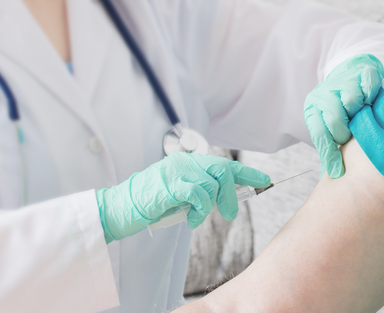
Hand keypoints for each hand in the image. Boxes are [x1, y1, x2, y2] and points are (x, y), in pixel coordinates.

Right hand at [95, 153, 269, 242]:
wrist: (118, 208)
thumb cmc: (150, 204)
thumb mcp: (180, 195)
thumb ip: (201, 191)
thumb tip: (227, 197)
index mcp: (188, 163)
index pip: (224, 163)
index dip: (247, 172)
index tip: (264, 179)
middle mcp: (184, 162)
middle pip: (223, 170)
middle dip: (233, 192)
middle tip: (231, 213)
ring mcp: (176, 172)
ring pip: (212, 184)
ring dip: (211, 206)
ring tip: (197, 218)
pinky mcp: (170, 186)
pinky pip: (198, 195)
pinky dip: (199, 211)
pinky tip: (191, 220)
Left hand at [304, 53, 383, 178]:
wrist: (354, 73)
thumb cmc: (343, 107)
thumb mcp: (330, 126)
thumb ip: (331, 145)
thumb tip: (333, 178)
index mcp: (313, 109)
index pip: (320, 134)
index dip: (329, 155)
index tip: (338, 172)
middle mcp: (323, 94)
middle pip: (334, 120)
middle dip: (345, 133)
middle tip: (352, 135)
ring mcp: (342, 82)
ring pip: (350, 103)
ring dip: (358, 112)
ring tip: (362, 115)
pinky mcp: (362, 73)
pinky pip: (367, 88)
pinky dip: (370, 96)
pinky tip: (371, 100)